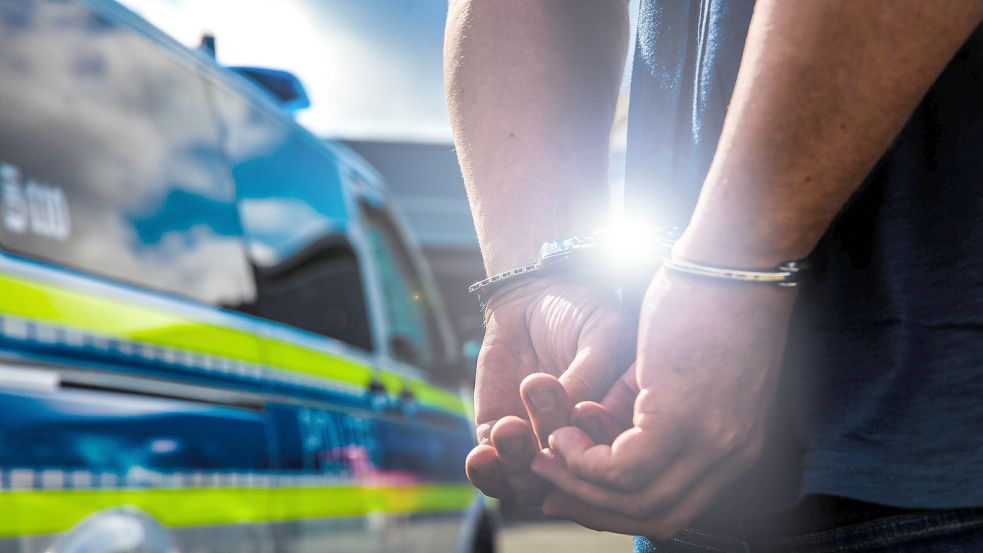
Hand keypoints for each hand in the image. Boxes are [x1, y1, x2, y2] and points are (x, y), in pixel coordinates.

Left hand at [466, 276, 632, 503]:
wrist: (533, 297)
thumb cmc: (580, 312)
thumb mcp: (600, 335)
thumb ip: (590, 376)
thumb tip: (573, 418)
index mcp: (618, 432)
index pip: (616, 468)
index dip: (600, 455)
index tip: (583, 414)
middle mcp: (581, 451)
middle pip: (570, 485)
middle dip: (554, 451)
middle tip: (541, 397)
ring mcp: (539, 451)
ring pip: (530, 487)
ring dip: (518, 462)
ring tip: (509, 427)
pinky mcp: (499, 441)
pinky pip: (490, 474)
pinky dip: (486, 471)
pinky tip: (482, 453)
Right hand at [531, 269, 796, 537]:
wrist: (738, 257)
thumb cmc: (712, 298)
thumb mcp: (680, 368)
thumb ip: (643, 405)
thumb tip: (599, 425)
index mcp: (735, 446)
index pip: (674, 505)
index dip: (618, 508)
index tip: (574, 494)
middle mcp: (729, 455)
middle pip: (655, 515)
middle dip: (593, 509)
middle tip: (548, 493)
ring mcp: (710, 440)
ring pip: (636, 498)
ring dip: (579, 485)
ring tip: (546, 455)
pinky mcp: (684, 418)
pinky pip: (622, 467)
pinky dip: (584, 460)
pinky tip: (562, 434)